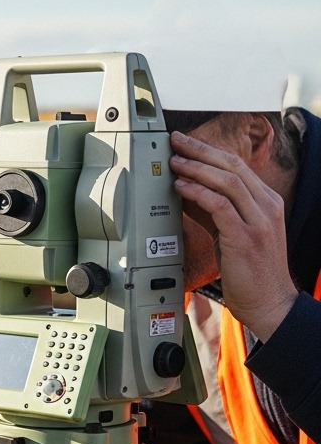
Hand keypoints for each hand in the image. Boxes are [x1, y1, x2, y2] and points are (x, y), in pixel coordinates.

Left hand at [170, 131, 297, 340]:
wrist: (269, 301)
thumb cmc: (249, 269)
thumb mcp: (231, 232)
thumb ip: (213, 211)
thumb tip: (186, 191)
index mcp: (266, 202)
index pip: (237, 166)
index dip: (208, 152)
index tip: (185, 144)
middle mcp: (266, 206)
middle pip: (232, 166)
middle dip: (201, 150)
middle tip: (175, 142)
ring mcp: (259, 221)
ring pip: (227, 181)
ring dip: (197, 168)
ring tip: (174, 162)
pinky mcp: (246, 237)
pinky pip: (220, 206)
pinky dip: (198, 193)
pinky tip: (181, 187)